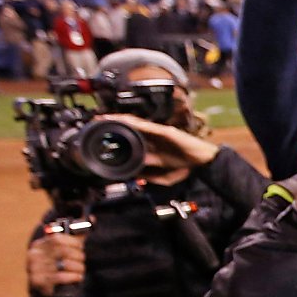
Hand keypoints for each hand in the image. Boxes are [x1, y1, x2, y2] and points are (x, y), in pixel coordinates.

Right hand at [27, 230, 86, 295]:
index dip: (75, 243)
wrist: (47, 293)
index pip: (59, 238)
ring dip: (79, 268)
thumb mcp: (64, 251)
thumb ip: (76, 237)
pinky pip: (62, 277)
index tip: (80, 248)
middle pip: (64, 251)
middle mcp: (34, 255)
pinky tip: (77, 278)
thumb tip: (92, 218)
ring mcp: (35, 269)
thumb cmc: (59, 268)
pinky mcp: (39, 282)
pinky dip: (74, 277)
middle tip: (81, 262)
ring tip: (79, 271)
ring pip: (65, 264)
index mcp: (39, 245)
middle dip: (78, 257)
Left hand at [100, 112, 218, 169]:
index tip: (99, 139)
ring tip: (101, 118)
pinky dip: (132, 122)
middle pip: (128, 129)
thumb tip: (133, 177)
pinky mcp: (163, 131)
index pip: (129, 142)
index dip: (114, 139)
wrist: (202, 162)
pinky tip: (120, 119)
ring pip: (133, 124)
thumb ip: (149, 177)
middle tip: (94, 124)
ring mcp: (157, 133)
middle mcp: (151, 139)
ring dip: (117, 120)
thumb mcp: (163, 177)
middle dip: (111, 126)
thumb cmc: (186, 167)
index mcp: (150, 149)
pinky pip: (145, 125)